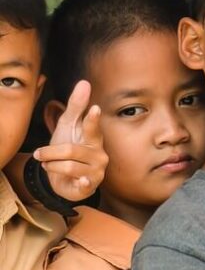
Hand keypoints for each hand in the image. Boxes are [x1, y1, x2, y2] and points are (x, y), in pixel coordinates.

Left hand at [35, 80, 106, 201]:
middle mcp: (99, 155)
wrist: (63, 176)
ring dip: (52, 165)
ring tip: (49, 165)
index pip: (92, 127)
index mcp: (94, 138)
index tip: (94, 109)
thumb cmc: (68, 147)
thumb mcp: (68, 125)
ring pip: (69, 166)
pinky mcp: (90, 186)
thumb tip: (84, 83)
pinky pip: (83, 184)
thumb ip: (76, 106)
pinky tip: (80, 181)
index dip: (92, 119)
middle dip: (49, 152)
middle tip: (39, 154)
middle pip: (70, 150)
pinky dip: (81, 183)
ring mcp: (97, 171)